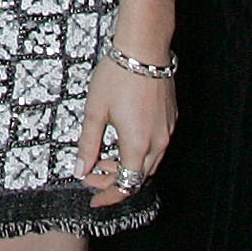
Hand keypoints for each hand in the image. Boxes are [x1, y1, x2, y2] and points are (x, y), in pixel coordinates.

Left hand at [77, 55, 176, 206]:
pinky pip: (156, 147)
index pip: (126, 185)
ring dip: (127, 167)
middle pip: (139, 177)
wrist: (144, 50)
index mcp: (138, 145)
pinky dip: (138, 153)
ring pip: (149, 163)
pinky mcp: (170, 119)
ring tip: (103, 157)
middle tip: (92, 175)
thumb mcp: (95, 111)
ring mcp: (167, 131)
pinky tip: (121, 140)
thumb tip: (81, 169)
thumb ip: (88, 144)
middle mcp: (158, 143)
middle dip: (115, 182)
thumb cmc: (117, 77)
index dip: (109, 196)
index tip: (93, 200)